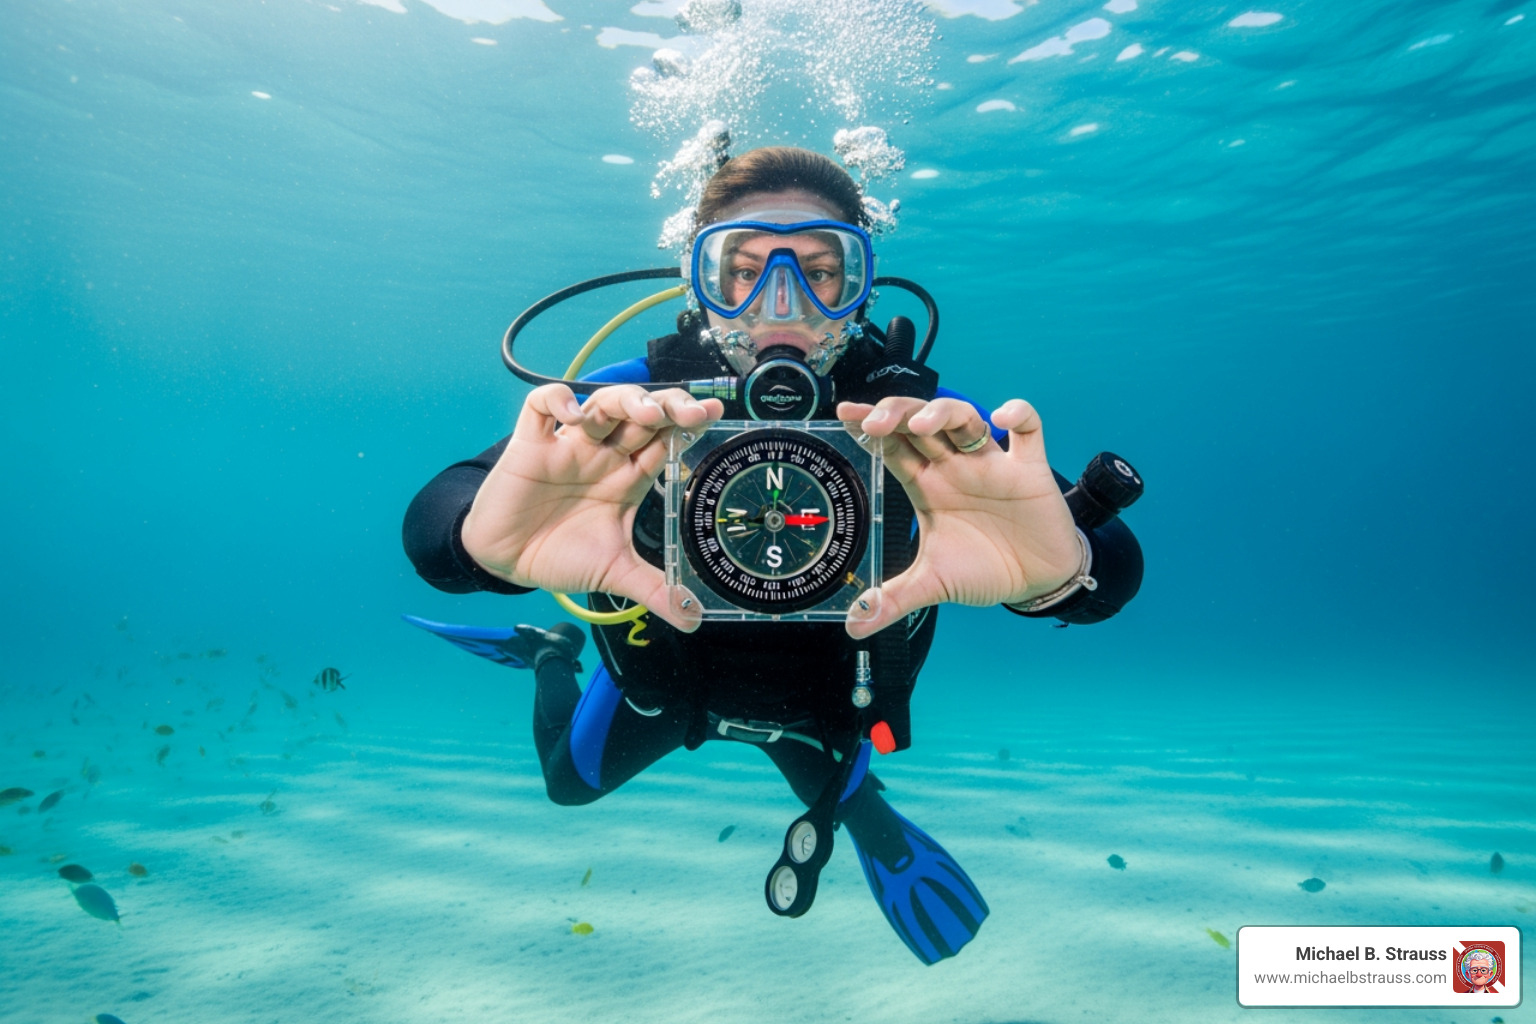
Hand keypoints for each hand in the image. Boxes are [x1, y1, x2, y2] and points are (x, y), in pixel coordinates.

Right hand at [461, 383, 722, 630]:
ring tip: (644, 412)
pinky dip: (558, 401)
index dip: (688, 426)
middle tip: (689, 413)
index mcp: (628, 478)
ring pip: (602, 404)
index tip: (712, 417)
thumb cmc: (560, 556)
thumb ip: (654, 590)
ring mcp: (569, 446)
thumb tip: (693, 619)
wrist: (506, 561)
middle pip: (641, 415)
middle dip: (668, 406)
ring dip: (626, 400)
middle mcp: (603, 456)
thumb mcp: (614, 574)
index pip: (665, 441)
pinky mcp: (531, 445)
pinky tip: (573, 416)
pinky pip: (541, 405)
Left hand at [838, 396, 1079, 638]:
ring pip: (964, 418)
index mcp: (926, 485)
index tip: (845, 415)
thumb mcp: (933, 584)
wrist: (1037, 581)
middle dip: (896, 413)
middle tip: (874, 422)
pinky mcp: (1028, 468)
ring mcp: (990, 463)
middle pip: (920, 422)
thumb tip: (855, 626)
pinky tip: (1003, 418)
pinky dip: (1019, 414)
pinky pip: (1028, 428)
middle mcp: (954, 467)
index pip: (891, 446)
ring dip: (942, 413)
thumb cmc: (985, 569)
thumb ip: (894, 599)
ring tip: (921, 426)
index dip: (868, 427)